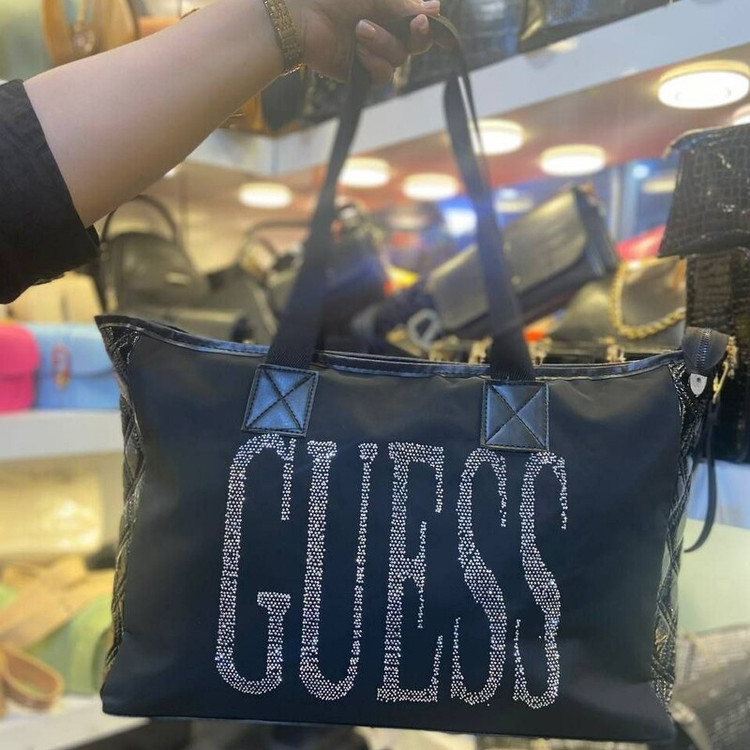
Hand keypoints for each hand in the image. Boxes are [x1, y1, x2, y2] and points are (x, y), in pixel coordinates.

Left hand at [290, 0, 440, 84]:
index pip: (419, 20)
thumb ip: (405, 5)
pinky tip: (358, 52)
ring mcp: (372, 52)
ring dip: (384, 43)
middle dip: (417, 34)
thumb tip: (437, 8)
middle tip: (415, 23)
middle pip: (416, 43)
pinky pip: (382, 75)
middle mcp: (383, 30)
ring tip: (360, 30)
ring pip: (399, 58)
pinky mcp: (360, 72)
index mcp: (387, 8)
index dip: (430, 25)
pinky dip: (374, 63)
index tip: (430, 19)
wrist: (300, 15)